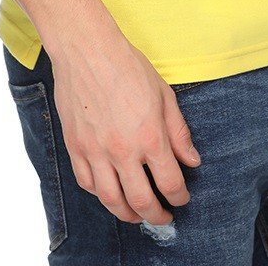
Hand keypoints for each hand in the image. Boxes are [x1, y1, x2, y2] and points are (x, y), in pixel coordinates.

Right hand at [49, 23, 201, 226]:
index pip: (170, 182)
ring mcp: (96, 151)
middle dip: (156, 215)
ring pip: (112, 201)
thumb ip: (179, 132)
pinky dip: (101, 195)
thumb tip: (192, 161)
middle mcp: (123, 150)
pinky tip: (110, 192)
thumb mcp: (164, 94)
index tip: (183, 199)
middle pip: (142, 201)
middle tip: (163, 217)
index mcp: (150, 136)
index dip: (180, 197)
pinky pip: (87, 184)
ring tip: (137, 214)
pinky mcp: (75, 147)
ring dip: (127, 214)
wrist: (86, 49)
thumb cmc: (127, 65)